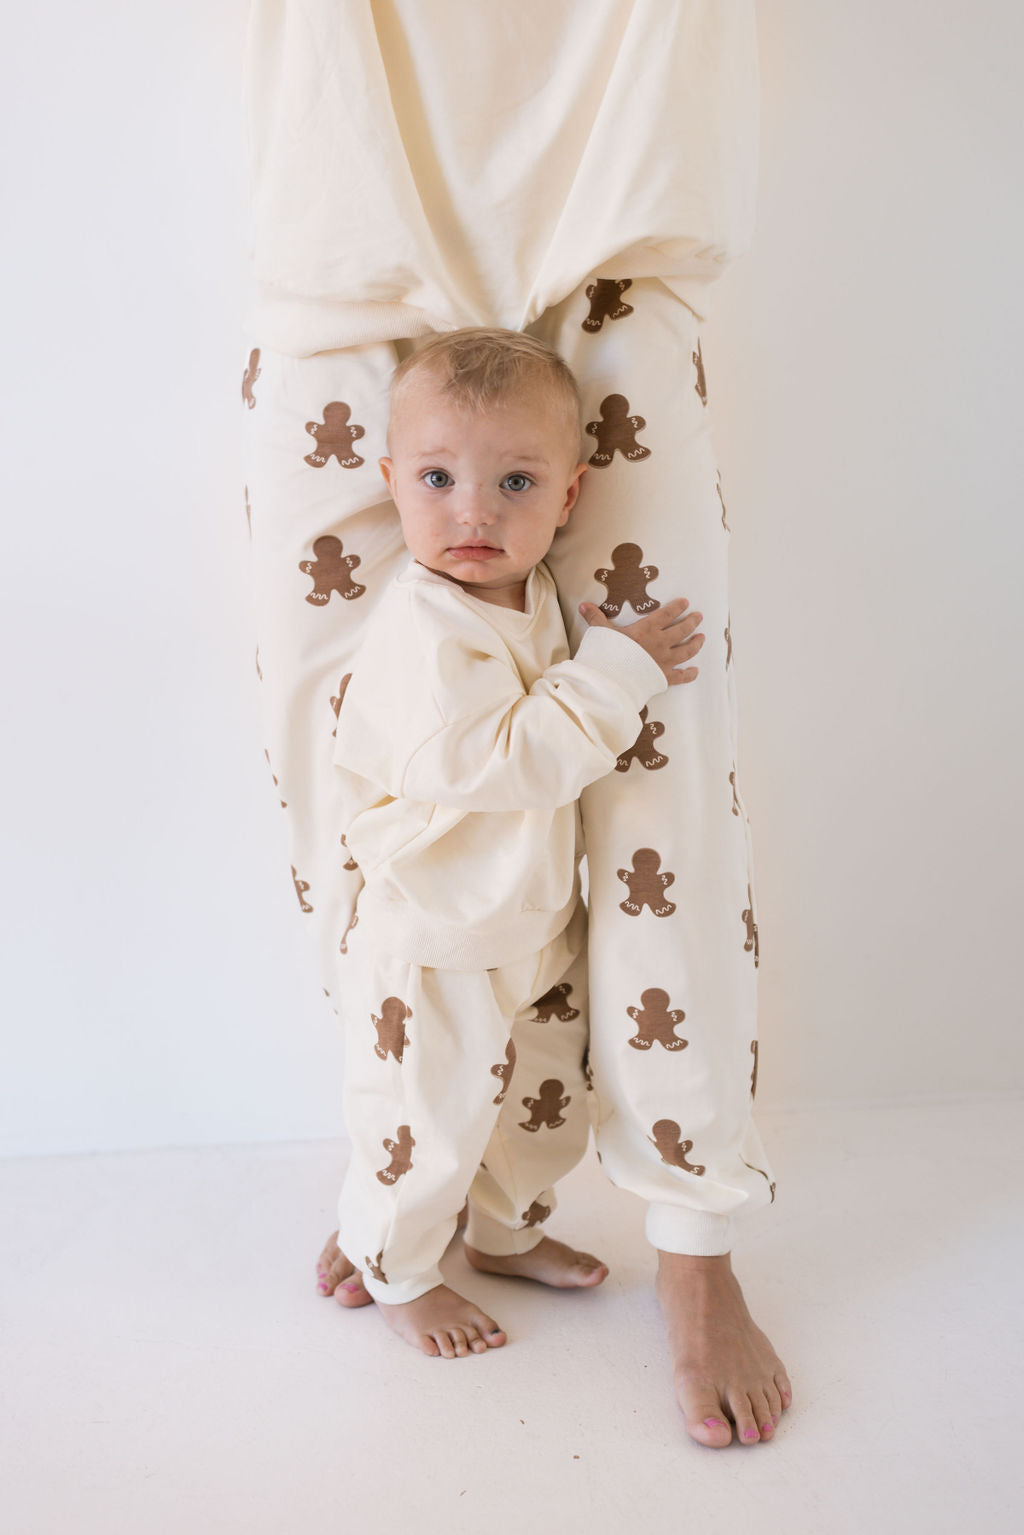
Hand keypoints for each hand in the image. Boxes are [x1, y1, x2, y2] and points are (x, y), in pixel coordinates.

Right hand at [579, 597, 704, 685]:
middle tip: (699, 617)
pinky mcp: (664, 678)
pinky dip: (690, 674)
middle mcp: (660, 643)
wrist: (611, 679)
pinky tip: (695, 671)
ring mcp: (664, 661)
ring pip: (687, 650)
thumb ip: (595, 618)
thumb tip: (583, 605)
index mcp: (647, 629)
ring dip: (696, 643)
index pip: (666, 614)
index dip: (677, 607)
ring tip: (702, 638)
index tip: (686, 602)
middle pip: (682, 630)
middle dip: (692, 622)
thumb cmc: (607, 654)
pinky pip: (681, 676)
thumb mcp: (600, 632)